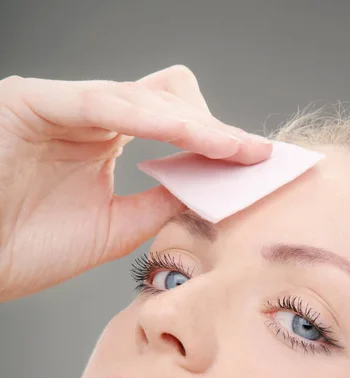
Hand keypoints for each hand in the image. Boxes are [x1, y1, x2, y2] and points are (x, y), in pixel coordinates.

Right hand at [0, 64, 271, 300]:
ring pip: (146, 95)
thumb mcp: (114, 226)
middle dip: (214, 129)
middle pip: (168, 99)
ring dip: (199, 125)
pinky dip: (158, 121)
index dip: (214, 140)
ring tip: (239, 153)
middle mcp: (84, 116)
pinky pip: (107, 102)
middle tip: (254, 158)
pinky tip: (198, 143)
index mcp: (99, 140)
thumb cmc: (30, 248)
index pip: (170, 123)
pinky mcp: (34, 100)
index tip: (257, 163)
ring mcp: (60, 103)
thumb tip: (207, 186)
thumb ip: (158, 200)